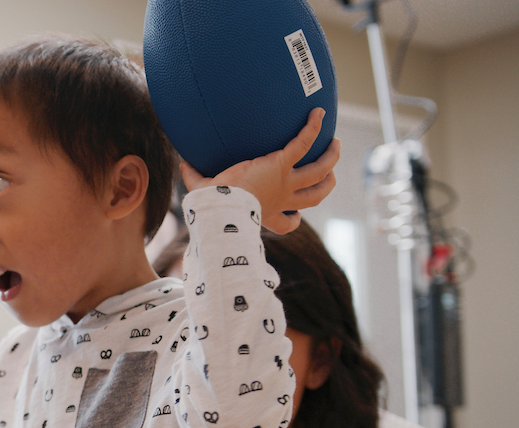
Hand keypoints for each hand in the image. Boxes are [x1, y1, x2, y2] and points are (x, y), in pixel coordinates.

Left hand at [181, 107, 340, 233]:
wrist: (221, 205)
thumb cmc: (213, 205)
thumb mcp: (204, 192)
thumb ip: (195, 178)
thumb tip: (183, 163)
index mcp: (264, 212)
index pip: (285, 223)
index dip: (293, 219)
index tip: (294, 215)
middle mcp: (280, 199)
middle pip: (314, 197)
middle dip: (325, 187)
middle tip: (331, 176)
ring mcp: (284, 183)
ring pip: (319, 172)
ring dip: (330, 158)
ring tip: (335, 145)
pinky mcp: (280, 165)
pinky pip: (303, 144)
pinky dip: (312, 128)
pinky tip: (319, 113)